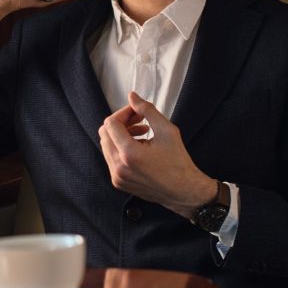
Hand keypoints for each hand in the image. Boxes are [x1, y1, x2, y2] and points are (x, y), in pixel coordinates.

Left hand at [98, 92, 216, 219]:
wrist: (183, 191)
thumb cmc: (178, 162)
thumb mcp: (167, 130)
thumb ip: (147, 110)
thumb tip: (132, 96)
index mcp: (129, 154)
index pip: (111, 124)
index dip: (123, 113)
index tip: (137, 112)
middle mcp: (118, 167)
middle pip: (105, 133)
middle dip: (120, 123)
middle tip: (139, 121)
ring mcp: (117, 177)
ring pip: (106, 146)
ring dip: (120, 135)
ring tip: (142, 133)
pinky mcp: (118, 182)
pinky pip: (111, 159)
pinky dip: (121, 149)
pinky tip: (139, 147)